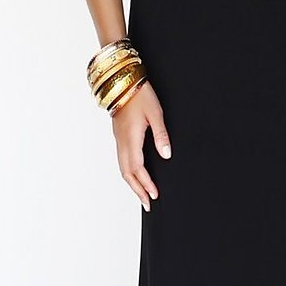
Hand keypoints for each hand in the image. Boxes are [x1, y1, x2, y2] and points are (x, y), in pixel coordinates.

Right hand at [111, 80, 171, 209]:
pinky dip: (128, 172)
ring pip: (122, 168)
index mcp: (131, 138)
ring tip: (142, 194)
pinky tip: (135, 175)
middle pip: (127, 173)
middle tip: (147, 204)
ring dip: (132, 183)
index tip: (154, 196)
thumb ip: (161, 135)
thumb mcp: (156, 113)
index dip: (146, 184)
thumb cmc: (140, 94)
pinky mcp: (119, 136)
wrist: (122, 81)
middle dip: (137, 190)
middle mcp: (122, 142)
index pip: (138, 168)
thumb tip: (166, 155)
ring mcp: (119, 139)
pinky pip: (121, 160)